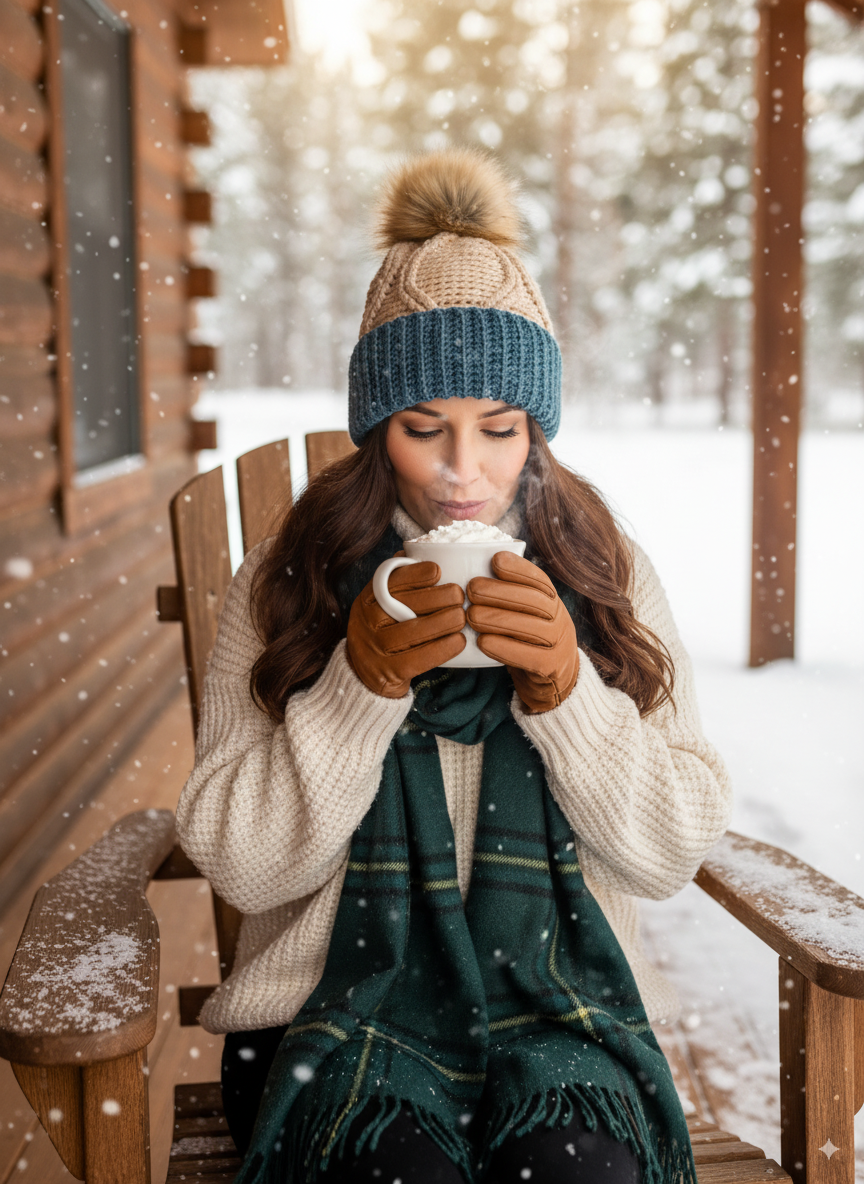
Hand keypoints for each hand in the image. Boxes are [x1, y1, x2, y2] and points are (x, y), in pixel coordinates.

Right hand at [346, 558, 465, 697]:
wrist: (365, 674)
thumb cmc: (387, 629)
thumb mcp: (385, 602)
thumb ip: (400, 578)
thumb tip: (424, 548)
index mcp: (368, 598)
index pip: (390, 581)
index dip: (415, 574)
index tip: (439, 570)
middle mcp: (367, 620)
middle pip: (402, 605)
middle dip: (436, 598)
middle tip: (460, 595)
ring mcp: (374, 647)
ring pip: (411, 631)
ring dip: (442, 622)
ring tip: (463, 617)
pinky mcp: (386, 672)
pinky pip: (416, 659)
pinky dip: (440, 649)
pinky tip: (459, 642)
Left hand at [467, 552, 578, 713]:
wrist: (553, 682)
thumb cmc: (528, 641)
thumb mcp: (526, 614)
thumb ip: (509, 597)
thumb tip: (473, 569)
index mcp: (552, 601)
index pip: (539, 580)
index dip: (519, 568)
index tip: (495, 559)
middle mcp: (560, 619)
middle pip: (534, 602)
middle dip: (501, 592)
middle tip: (471, 588)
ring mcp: (559, 644)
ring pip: (531, 628)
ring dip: (498, 619)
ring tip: (470, 615)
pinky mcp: (551, 668)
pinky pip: (529, 657)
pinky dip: (505, 648)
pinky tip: (482, 643)